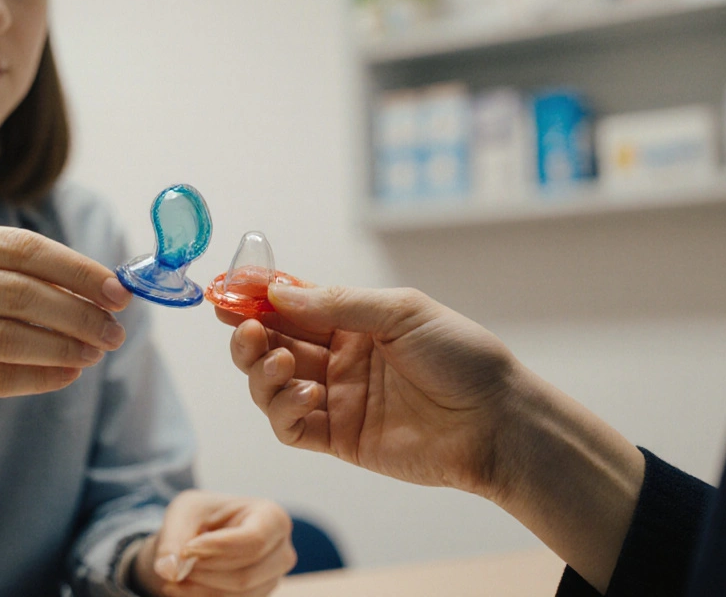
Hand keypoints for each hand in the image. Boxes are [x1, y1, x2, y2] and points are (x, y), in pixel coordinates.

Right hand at [0, 222, 131, 420]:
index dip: (77, 270)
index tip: (119, 292)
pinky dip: (41, 377)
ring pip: (9, 337)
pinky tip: (70, 374)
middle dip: (78, 313)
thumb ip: (34, 274)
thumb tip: (111, 290)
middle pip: (19, 293)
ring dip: (65, 347)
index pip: (23, 248)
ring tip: (96, 352)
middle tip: (115, 331)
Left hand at [131, 490, 295, 596]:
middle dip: (204, 571)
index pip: (253, 541)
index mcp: (273, 517)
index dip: (217, 548)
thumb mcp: (183, 513)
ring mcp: (274, 578)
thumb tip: (169, 570)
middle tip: (174, 562)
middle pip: (244, 574)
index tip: (186, 549)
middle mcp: (282, 551)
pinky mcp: (260, 596)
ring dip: (200, 588)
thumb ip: (173, 538)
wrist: (201, 535)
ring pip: (238, 594)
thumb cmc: (200, 517)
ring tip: (176, 574)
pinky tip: (182, 586)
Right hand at [219, 284, 521, 497]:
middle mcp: (338, 358)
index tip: (229, 288)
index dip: (257, 295)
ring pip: (271, 385)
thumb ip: (336, 303)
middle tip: (244, 327)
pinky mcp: (339, 438)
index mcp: (353, 322)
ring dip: (261, 372)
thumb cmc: (461, 357)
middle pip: (272, 344)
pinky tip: (304, 396)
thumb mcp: (401, 313)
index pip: (291, 304)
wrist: (496, 421)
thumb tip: (276, 292)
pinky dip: (283, 410)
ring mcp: (337, 399)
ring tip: (279, 363)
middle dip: (249, 334)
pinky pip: (290, 427)